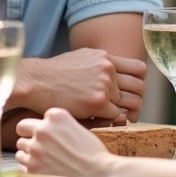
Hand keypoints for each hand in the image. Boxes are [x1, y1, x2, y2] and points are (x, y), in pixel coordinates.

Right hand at [15, 49, 145, 122]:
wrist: (35, 82)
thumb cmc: (55, 74)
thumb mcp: (81, 59)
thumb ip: (101, 65)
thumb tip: (117, 75)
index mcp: (105, 57)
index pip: (140, 69)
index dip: (139, 82)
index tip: (131, 91)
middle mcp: (107, 68)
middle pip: (139, 88)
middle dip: (134, 100)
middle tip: (125, 108)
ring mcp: (103, 84)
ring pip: (130, 103)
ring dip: (124, 110)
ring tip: (111, 115)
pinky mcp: (97, 102)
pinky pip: (116, 115)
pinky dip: (109, 118)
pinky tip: (97, 117)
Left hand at [16, 108, 117, 176]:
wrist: (101, 176)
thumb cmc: (94, 154)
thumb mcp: (78, 128)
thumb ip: (57, 125)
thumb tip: (43, 129)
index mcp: (55, 116)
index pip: (34, 118)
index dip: (40, 129)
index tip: (47, 137)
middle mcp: (42, 129)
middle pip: (22, 130)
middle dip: (30, 139)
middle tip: (42, 148)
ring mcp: (36, 149)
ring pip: (20, 149)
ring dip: (29, 154)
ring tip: (46, 162)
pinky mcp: (32, 168)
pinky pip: (22, 166)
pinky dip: (31, 169)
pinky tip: (45, 171)